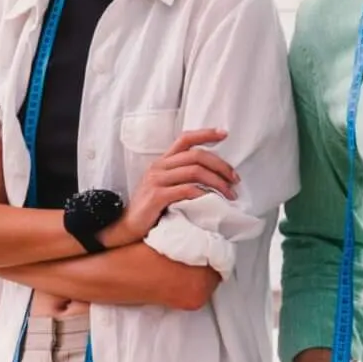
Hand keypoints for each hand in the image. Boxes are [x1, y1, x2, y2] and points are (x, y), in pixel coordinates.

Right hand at [106, 129, 238, 247]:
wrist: (127, 227)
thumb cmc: (150, 210)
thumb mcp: (164, 187)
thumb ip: (181, 177)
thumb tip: (212, 177)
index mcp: (162, 162)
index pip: (185, 139)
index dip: (205, 134)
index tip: (224, 134)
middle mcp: (159, 167)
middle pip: (196, 155)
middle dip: (221, 166)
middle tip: (235, 179)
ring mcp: (156, 180)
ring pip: (195, 171)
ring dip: (217, 182)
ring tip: (229, 194)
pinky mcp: (157, 196)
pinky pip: (186, 190)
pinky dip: (203, 194)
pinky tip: (212, 201)